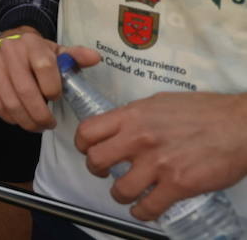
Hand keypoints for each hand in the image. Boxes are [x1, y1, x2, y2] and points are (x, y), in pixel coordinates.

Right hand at [0, 30, 99, 131]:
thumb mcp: (59, 52)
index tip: (57, 98)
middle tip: (48, 125)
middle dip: (40, 115)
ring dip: (25, 121)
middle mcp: (9, 49)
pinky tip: (19, 118)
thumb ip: (76, 56)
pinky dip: (8, 118)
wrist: (10, 43)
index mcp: (32, 43)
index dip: (53, 89)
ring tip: (36, 126)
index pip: (44, 67)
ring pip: (9, 102)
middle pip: (25, 90)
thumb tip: (95, 58)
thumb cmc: (38, 54)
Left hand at [78, 91, 246, 220]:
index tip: (88, 150)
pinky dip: (142, 212)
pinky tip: (145, 209)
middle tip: (104, 173)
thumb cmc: (205, 111)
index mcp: (132, 116)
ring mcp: (158, 163)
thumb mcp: (160, 103)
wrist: (240, 125)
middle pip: (95, 161)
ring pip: (119, 189)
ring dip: (120, 195)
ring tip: (127, 194)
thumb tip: (120, 127)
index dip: (83, 145)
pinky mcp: (178, 184)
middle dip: (96, 171)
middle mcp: (139, 138)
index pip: (88, 131)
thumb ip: (136, 116)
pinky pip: (148, 207)